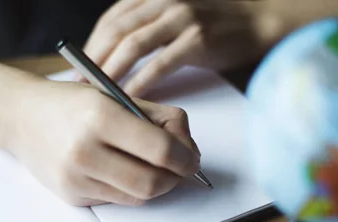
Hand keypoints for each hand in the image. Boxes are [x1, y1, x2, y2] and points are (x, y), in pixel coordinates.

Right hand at [9, 80, 200, 206]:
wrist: (21, 117)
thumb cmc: (74, 104)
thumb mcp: (118, 97)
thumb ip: (160, 119)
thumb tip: (189, 151)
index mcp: (101, 116)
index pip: (161, 151)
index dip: (186, 159)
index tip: (192, 159)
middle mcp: (85, 150)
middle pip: (152, 183)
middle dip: (174, 179)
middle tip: (179, 169)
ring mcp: (75, 178)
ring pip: (137, 197)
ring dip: (155, 186)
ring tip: (153, 167)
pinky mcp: (71, 197)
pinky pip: (117, 200)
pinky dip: (130, 189)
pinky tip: (123, 171)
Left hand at [83, 0, 281, 95]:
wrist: (259, 23)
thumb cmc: (216, 25)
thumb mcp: (178, 15)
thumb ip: (149, 26)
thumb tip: (117, 54)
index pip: (113, 18)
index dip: (92, 43)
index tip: (78, 66)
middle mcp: (165, 1)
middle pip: (117, 30)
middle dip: (94, 59)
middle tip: (80, 84)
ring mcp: (181, 19)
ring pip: (133, 45)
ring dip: (111, 70)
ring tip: (98, 92)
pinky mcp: (197, 41)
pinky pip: (159, 64)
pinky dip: (140, 82)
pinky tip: (128, 97)